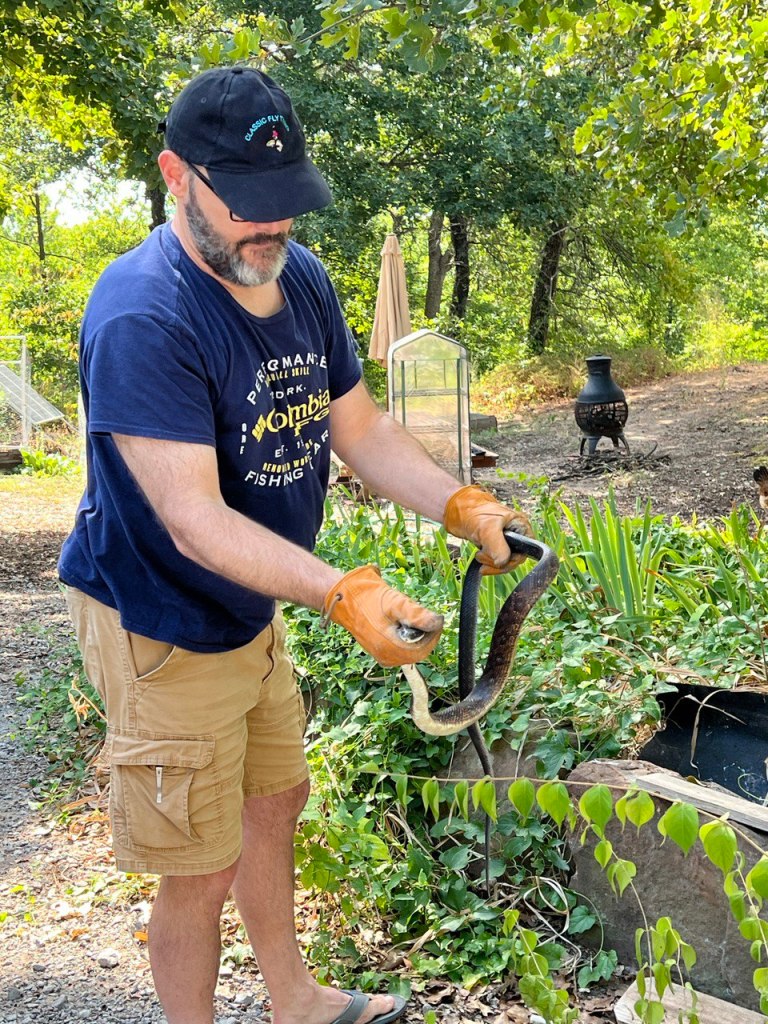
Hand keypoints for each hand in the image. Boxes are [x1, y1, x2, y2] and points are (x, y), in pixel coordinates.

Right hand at [322, 565, 442, 666]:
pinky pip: (400, 649)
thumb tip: (438, 622)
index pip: (423, 649)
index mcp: (390, 648)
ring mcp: (381, 655)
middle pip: (417, 651)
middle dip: (425, 635)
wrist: (343, 599)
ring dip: (416, 636)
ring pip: (409, 650)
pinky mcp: (378, 651)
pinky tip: (400, 623)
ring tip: (409, 618)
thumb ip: (418, 615)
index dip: (433, 634)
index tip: (436, 619)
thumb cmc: (367, 599)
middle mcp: (386, 657)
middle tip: (425, 617)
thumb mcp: (396, 603)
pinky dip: (406, 638)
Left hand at [443, 484, 532, 572]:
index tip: (498, 561)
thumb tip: (503, 563)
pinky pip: (497, 561)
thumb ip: (497, 546)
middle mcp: (517, 534)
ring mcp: (507, 541)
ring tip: (479, 555)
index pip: (526, 551)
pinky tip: (480, 560)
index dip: (513, 559)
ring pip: (505, 562)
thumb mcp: (488, 528)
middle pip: (515, 558)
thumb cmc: (475, 513)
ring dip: (491, 563)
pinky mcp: (497, 546)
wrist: (459, 512)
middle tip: (481, 556)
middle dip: (498, 562)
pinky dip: (488, 564)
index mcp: (521, 527)